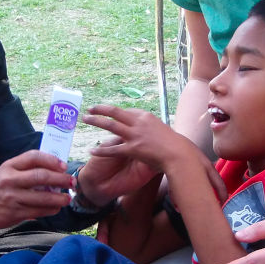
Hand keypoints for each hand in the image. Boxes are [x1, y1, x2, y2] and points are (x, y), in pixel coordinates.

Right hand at [0, 150, 72, 229]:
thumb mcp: (4, 173)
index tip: (63, 165)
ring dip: (59, 198)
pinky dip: (50, 209)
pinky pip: (39, 211)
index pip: (33, 157)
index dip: (51, 160)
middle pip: (42, 176)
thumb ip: (23, 170)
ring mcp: (13, 197)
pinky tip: (56, 208)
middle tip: (71, 182)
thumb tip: (52, 169)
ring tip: (67, 198)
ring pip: (43, 197)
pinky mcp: (15, 213)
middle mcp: (10, 180)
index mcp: (8, 166)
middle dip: (61, 179)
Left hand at [86, 105, 225, 200]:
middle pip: (114, 112)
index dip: (115, 112)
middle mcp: (138, 122)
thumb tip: (149, 131)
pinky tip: (92, 151)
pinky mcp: (133, 148)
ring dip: (96, 121)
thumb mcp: (162, 131)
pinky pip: (113, 149)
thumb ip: (152, 129)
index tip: (107, 111)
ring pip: (110, 125)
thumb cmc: (174, 145)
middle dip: (100, 109)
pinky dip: (101, 150)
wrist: (179, 154)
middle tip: (90, 109)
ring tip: (85, 119)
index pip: (126, 111)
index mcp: (146, 116)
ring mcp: (135, 135)